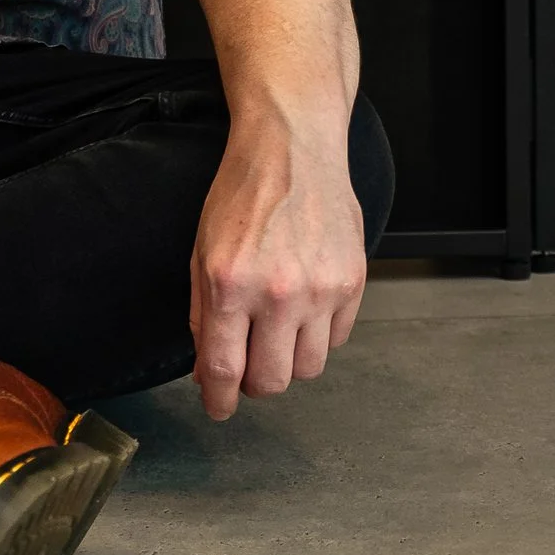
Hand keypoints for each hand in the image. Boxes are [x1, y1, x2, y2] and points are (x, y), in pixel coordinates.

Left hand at [189, 126, 366, 419]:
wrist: (293, 147)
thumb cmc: (243, 194)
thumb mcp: (202, 251)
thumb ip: (202, 316)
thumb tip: (207, 373)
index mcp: (229, 283)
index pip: (225, 370)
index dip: (219, 400)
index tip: (219, 407)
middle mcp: (277, 291)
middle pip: (272, 381)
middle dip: (254, 383)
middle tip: (247, 365)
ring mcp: (321, 289)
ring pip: (308, 369)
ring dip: (288, 360)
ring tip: (277, 329)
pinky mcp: (353, 282)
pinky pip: (336, 340)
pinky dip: (318, 335)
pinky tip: (304, 305)